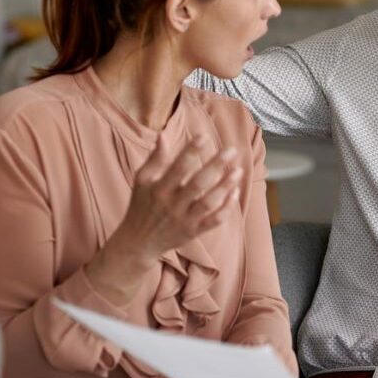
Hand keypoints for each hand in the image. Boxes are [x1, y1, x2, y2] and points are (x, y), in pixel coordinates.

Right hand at [107, 135, 242, 264]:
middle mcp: (172, 205)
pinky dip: (226, 207)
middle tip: (232, 150)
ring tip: (238, 170)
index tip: (205, 136)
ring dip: (225, 186)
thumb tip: (163, 136)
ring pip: (209, 203)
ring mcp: (184, 220)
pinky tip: (234, 192)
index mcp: (159, 190)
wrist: (139, 242)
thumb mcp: (142, 181)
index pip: (178, 167)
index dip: (191, 151)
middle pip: (198, 184)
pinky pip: (214, 221)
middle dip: (216, 165)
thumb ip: (154, 159)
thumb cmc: (141, 205)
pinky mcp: (193, 232)